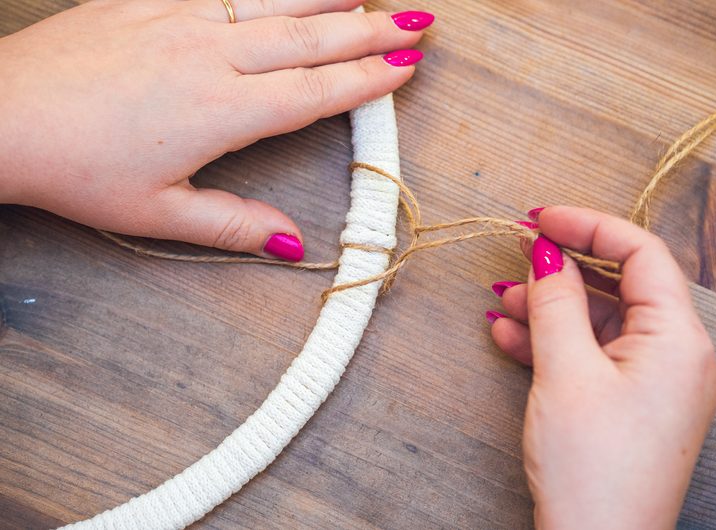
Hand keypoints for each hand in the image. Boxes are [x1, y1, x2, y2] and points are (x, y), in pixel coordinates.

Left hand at [0, 0, 432, 259]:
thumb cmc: (75, 170)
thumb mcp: (160, 214)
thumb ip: (235, 226)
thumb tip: (293, 245)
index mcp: (220, 112)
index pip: (315, 92)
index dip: (366, 79)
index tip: (405, 66)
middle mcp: (209, 56)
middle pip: (310, 37)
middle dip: (371, 29)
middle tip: (417, 21)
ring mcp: (178, 18)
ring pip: (274, 0)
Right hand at [488, 207, 715, 528]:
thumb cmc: (591, 467)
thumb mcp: (565, 372)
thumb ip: (556, 302)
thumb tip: (546, 252)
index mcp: (679, 339)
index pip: (641, 253)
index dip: (587, 225)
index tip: (538, 218)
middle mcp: (677, 356)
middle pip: (620, 286)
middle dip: (563, 268)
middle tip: (516, 254)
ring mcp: (654, 383)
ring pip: (600, 321)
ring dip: (550, 306)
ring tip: (501, 302)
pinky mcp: (629, 404)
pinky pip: (592, 355)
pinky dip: (553, 341)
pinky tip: (509, 336)